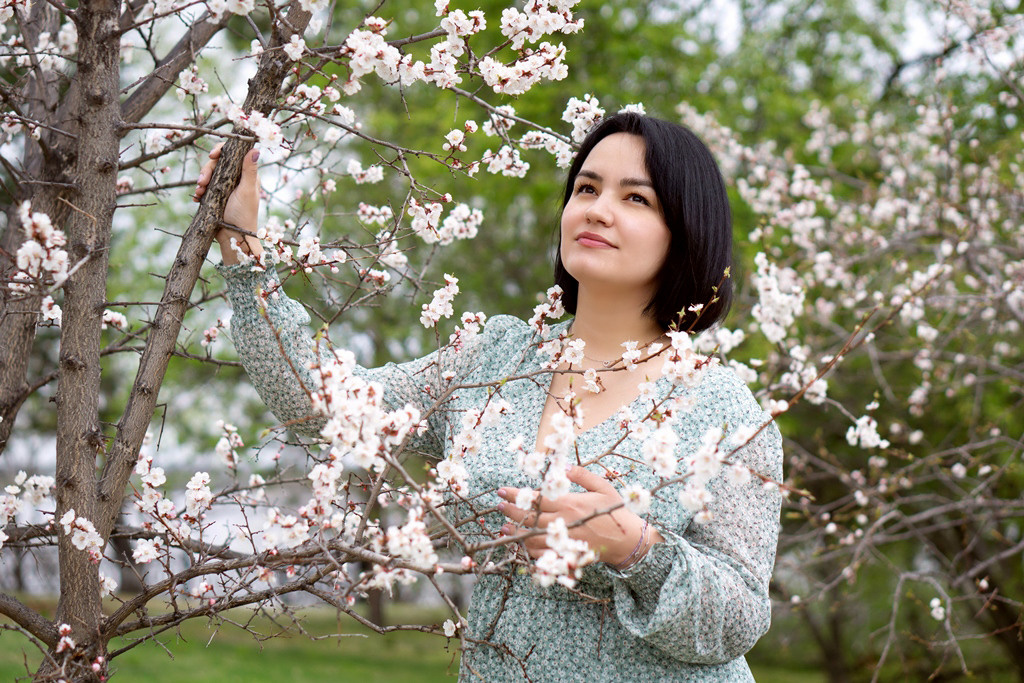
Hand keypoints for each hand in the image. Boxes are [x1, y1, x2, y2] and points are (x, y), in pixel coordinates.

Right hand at [194, 142, 262, 263]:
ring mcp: (225, 187)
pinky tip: (197, 198)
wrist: (234, 238)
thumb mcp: (247, 191)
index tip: (212, 155)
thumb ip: (249, 171)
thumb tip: (256, 149)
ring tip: (199, 192)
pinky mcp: (215, 196)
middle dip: (207, 170)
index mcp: (246, 175)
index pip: (234, 154)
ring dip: (201, 181)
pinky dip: (200, 191)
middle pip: (218, 163)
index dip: (222, 150)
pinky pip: (205, 187)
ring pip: (209, 174)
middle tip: (202, 182)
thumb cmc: (244, 215)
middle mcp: (236, 179)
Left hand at [497, 466, 662, 567]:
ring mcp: (564, 541)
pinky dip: (529, 551)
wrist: (629, 540)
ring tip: (503, 528)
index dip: (516, 495)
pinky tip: (521, 545)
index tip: (502, 491)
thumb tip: (564, 467)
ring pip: (532, 539)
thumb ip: (582, 475)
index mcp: (569, 504)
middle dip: (510, 512)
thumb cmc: (615, 510)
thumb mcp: (602, 487)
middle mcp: (564, 523)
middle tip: (497, 506)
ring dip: (515, 533)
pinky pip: (543, 556)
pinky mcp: (567, 555)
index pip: (536, 499)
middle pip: (529, 518)